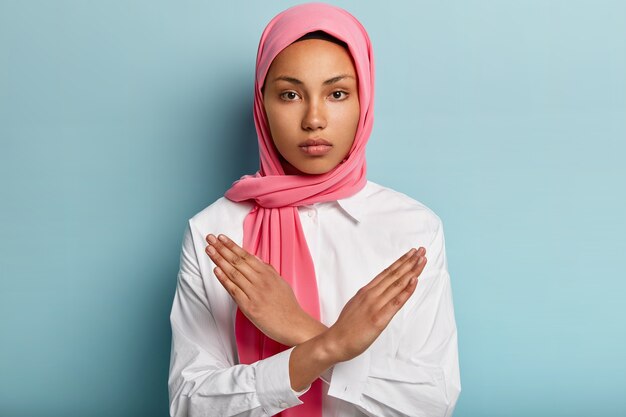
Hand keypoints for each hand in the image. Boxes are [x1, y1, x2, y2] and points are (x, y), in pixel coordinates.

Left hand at [205, 233, 326, 345]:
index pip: (246, 256)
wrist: (294, 324)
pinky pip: (234, 290)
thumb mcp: (281, 283)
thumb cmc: (288, 306)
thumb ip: (269, 272)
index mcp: (268, 274)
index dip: (232, 246)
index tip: (221, 238)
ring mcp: (255, 293)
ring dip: (219, 260)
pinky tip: (216, 270)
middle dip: (222, 248)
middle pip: (237, 261)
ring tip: (209, 250)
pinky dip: (224, 279)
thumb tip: (259, 262)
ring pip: (234, 273)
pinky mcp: (249, 307)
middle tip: (210, 239)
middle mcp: (261, 281)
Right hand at [322, 246, 426, 362]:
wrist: (335, 342)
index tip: (411, 253)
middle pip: (394, 274)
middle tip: (421, 250)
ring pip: (397, 284)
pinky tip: (414, 280)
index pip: (387, 272)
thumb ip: (367, 297)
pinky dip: (406, 290)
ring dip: (412, 271)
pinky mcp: (379, 318)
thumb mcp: (355, 305)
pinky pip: (396, 302)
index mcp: (366, 291)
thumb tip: (377, 293)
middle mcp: (371, 294)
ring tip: (422, 260)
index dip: (400, 262)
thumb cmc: (345, 327)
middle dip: (409, 261)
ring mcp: (375, 305)